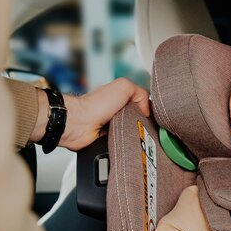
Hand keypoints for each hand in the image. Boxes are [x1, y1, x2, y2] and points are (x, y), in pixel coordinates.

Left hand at [32, 78, 150, 150]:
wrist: (80, 124)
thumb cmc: (95, 105)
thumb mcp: (123, 86)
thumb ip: (140, 92)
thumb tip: (147, 109)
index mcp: (120, 98)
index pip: (141, 104)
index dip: (148, 109)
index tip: (150, 114)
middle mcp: (117, 112)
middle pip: (140, 120)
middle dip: (143, 123)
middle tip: (143, 124)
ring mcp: (114, 127)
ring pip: (134, 133)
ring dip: (135, 134)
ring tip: (134, 133)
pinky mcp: (111, 141)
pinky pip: (125, 144)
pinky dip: (127, 144)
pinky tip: (127, 141)